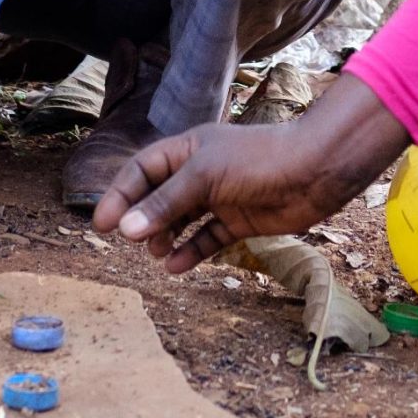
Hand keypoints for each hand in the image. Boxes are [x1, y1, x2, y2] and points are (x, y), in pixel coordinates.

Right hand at [93, 74, 409, 271]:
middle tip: (129, 243)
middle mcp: (201, 172)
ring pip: (182, 220)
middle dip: (141, 218)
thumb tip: (127, 230)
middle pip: (159, 196)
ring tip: (156, 253)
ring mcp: (220, 197)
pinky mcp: (239, 221)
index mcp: (187, 150)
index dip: (120, 194)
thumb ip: (165, 204)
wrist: (314, 171)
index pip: (142, 170)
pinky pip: (207, 239)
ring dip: (165, 237)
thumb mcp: (204, 177)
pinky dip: (192, 252)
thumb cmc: (258, 161)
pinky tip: (177, 267)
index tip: (103, 224)